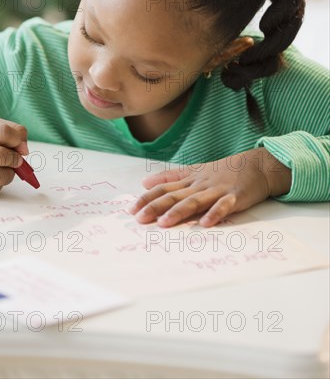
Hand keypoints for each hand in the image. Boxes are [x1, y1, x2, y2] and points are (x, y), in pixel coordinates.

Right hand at [0, 118, 28, 195]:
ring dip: (9, 172)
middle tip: (16, 158)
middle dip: (15, 158)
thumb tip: (25, 150)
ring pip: (2, 177)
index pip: (3, 133)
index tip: (20, 144)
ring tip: (1, 166)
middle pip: (1, 156)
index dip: (18, 138)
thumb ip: (11, 130)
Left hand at [129, 149, 271, 227]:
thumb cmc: (225, 171)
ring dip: (179, 212)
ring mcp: (217, 190)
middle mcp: (200, 185)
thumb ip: (171, 177)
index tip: (131, 210)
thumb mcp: (195, 171)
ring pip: (195, 201)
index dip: (147, 198)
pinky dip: (215, 214)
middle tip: (139, 219)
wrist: (257, 165)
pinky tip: (205, 223)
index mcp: (190, 180)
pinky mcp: (235, 197)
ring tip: (164, 223)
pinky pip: (224, 206)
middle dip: (156, 207)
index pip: (164, 188)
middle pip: (175, 196)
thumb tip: (145, 182)